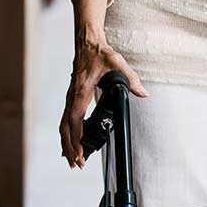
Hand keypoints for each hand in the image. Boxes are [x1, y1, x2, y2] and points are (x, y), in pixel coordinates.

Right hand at [60, 34, 146, 169]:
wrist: (87, 42)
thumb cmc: (99, 53)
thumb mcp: (117, 64)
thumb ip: (131, 79)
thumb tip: (143, 93)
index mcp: (80, 92)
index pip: (75, 121)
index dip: (76, 139)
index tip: (81, 153)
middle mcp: (72, 97)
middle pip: (65, 128)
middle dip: (69, 148)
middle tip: (76, 164)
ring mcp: (70, 97)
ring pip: (63, 125)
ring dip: (66, 143)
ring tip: (71, 159)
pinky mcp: (72, 97)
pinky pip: (66, 119)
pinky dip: (67, 133)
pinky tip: (71, 141)